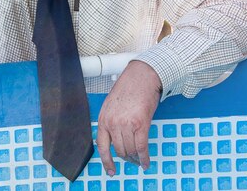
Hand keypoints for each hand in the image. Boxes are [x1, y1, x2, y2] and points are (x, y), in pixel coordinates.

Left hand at [96, 60, 161, 175]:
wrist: (142, 76)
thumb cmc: (129, 88)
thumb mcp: (112, 105)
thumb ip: (112, 121)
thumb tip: (116, 138)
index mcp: (104, 118)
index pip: (102, 146)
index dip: (106, 161)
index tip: (110, 170)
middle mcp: (113, 122)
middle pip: (119, 150)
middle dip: (126, 157)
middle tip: (132, 159)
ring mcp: (126, 124)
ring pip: (130, 150)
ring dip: (135, 158)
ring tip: (139, 159)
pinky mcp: (140, 124)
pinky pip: (141, 147)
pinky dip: (144, 157)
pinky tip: (145, 162)